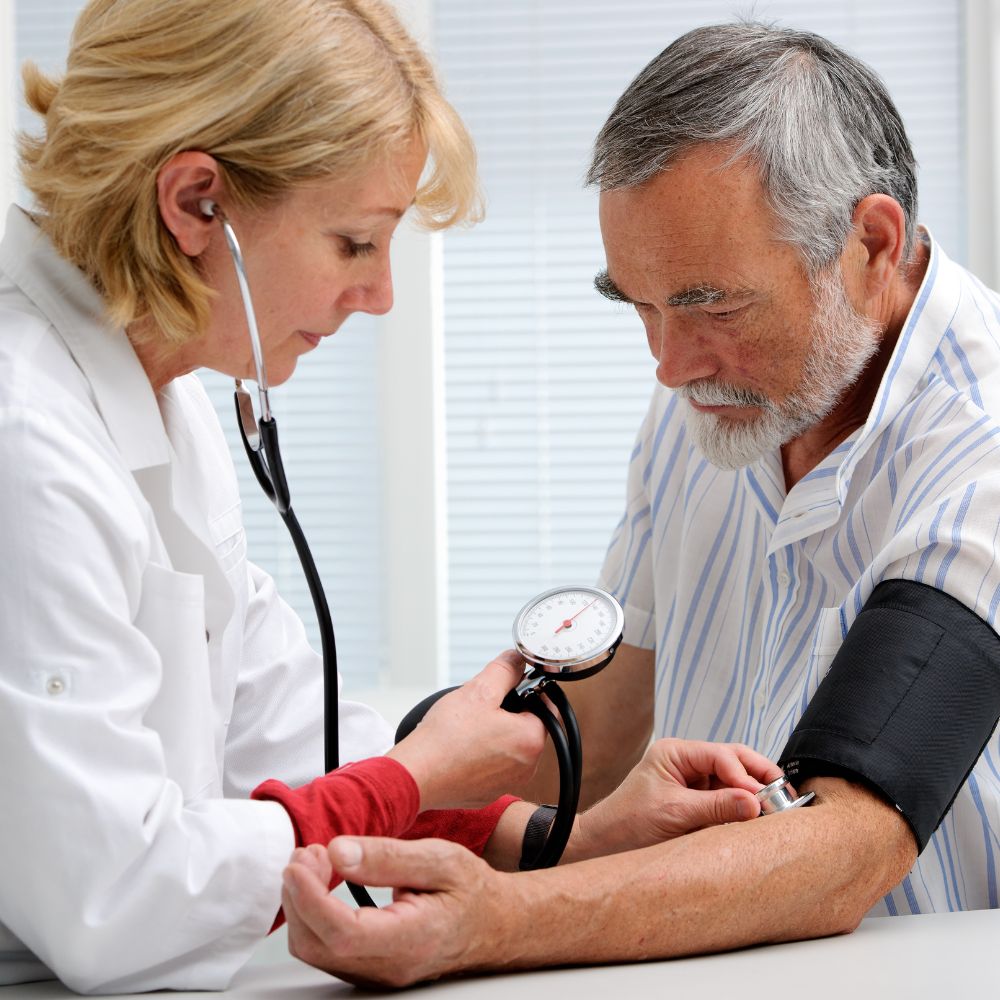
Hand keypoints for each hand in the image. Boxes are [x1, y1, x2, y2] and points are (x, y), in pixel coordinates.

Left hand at [282, 837, 496, 987]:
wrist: (494, 924)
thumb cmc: (472, 892)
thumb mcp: (440, 859)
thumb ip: (388, 856)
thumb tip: (338, 851)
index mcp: (411, 939)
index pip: (342, 933)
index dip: (310, 898)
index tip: (298, 864)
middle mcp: (388, 965)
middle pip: (316, 945)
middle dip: (298, 896)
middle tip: (308, 853)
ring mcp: (376, 972)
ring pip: (314, 950)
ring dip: (302, 904)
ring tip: (315, 862)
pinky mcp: (367, 967)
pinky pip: (324, 948)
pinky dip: (312, 914)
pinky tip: (322, 883)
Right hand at [386, 650, 545, 810]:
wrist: (416, 775)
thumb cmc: (446, 737)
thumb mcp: (478, 691)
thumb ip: (504, 670)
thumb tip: (517, 660)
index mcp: (531, 741)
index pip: (546, 707)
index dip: (528, 692)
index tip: (510, 688)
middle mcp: (526, 767)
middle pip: (526, 728)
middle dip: (508, 713)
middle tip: (482, 706)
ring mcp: (506, 783)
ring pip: (508, 748)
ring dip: (494, 734)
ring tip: (468, 727)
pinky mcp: (487, 793)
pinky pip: (491, 767)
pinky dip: (481, 756)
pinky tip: (460, 747)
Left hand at [570, 738, 782, 859]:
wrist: (603, 846)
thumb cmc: (628, 824)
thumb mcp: (674, 814)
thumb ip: (716, 807)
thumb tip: (755, 803)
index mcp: (675, 753)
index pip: (720, 755)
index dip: (743, 775)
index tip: (759, 798)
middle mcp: (686, 762)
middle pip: (733, 761)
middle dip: (757, 776)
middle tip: (783, 795)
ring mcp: (692, 782)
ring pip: (733, 780)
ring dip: (753, 793)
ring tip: (774, 809)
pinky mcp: (696, 802)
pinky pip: (726, 799)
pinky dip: (741, 807)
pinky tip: (755, 818)